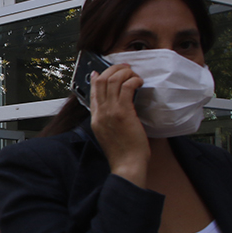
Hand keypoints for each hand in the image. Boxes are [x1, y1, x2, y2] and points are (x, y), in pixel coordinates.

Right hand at [89, 64, 148, 186]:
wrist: (127, 165)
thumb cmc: (122, 153)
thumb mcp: (108, 134)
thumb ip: (107, 120)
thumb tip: (114, 108)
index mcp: (95, 118)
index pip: (92, 91)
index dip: (97, 77)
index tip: (102, 71)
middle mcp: (100, 112)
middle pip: (100, 81)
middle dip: (113, 69)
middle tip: (124, 67)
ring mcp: (110, 111)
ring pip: (113, 80)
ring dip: (125, 73)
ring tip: (133, 74)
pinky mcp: (123, 112)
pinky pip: (127, 87)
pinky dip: (133, 80)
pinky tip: (139, 83)